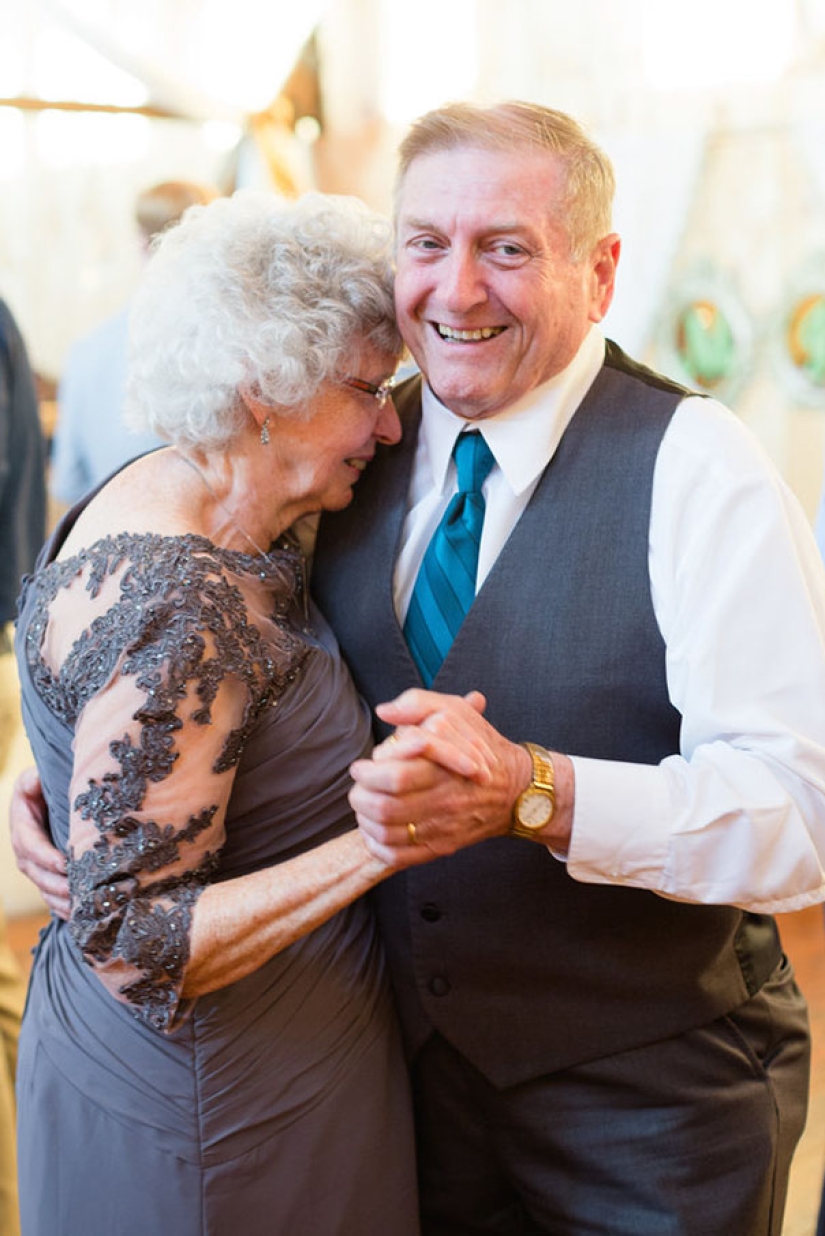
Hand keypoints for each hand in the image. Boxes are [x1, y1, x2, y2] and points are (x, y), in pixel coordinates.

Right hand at [10, 766, 69, 919]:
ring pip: (43, 887)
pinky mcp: (44, 873)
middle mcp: (24, 847)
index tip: (64, 864)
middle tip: (77, 892)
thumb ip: (34, 779)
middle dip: (55, 884)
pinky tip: (77, 916)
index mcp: (22, 823)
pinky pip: (49, 895)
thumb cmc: (45, 784)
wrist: (46, 795)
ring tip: (80, 909)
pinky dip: (61, 907)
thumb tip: (35, 779)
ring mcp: (33, 863)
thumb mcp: (35, 777)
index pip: (30, 843)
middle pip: (36, 871)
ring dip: (59, 900)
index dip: (45, 855)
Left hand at [349, 689, 532, 867]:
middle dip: (361, 796)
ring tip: (364, 805)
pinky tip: (374, 830)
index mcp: (445, 768)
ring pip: (387, 833)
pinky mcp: (440, 847)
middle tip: (358, 785)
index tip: (362, 765)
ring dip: (365, 819)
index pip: (396, 776)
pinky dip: (377, 846)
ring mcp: (442, 828)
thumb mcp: (456, 712)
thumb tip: (385, 710)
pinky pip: (398, 857)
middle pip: (386, 807)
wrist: (517, 792)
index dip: (369, 771)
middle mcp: (444, 801)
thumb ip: (418, 704)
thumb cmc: (481, 748)